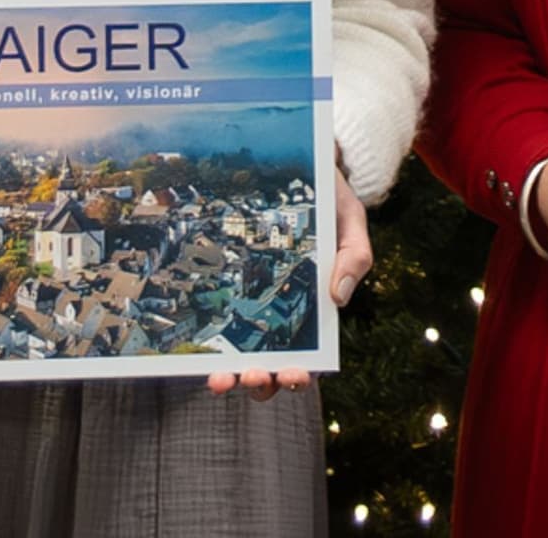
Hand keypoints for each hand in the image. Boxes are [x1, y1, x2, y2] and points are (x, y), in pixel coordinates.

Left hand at [210, 186, 369, 398]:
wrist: (294, 166)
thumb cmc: (328, 197)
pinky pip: (211, 316)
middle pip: (269, 364)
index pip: (308, 354)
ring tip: (219, 378)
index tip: (291, 373)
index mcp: (313, 306)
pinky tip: (192, 347)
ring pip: (236, 352)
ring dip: (229, 374)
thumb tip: (338, 297)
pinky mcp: (223, 280)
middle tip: (250, 376)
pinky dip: (204, 339)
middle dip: (260, 381)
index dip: (298, 374)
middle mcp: (278, 312)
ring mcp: (247, 300)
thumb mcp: (350, 221)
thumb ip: (354, 255)